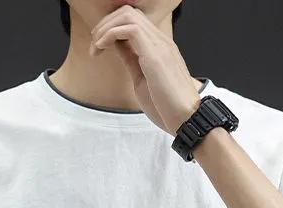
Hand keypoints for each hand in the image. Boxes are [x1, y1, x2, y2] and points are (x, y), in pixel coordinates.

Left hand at [89, 5, 201, 134]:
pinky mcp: (155, 55)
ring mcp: (160, 45)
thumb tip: (117, 47)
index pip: (133, 23)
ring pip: (128, 15)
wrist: (187, 120)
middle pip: (129, 13)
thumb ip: (131, 60)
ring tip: (96, 46)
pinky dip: (110, 34)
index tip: (98, 48)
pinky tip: (101, 48)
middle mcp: (161, 41)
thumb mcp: (141, 80)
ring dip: (106, 27)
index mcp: (159, 47)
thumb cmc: (167, 108)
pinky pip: (129, 29)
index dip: (111, 29)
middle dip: (105, 24)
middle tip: (94, 45)